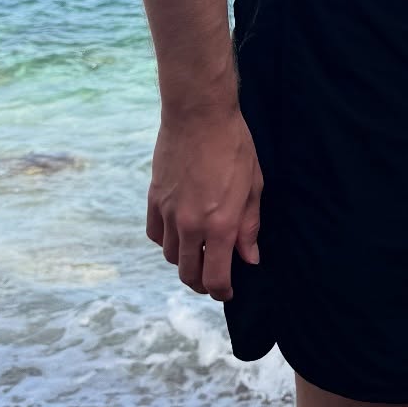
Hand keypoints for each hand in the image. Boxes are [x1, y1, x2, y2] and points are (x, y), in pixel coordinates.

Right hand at [146, 105, 262, 299]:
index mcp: (219, 225)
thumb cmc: (233, 146)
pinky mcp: (154, 199)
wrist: (199, 114)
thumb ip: (249, 226)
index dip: (222, 292)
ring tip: (198, 255)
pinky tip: (179, 234)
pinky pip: (155, 235)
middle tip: (213, 280)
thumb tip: (249, 258)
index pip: (214, 278)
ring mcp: (168, 212)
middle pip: (189, 273)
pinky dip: (166, 242)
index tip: (228, 291)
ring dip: (185, 262)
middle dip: (202, 283)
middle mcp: (190, 225)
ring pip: (171, 256)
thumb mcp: (253, 186)